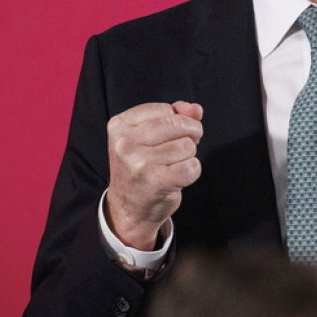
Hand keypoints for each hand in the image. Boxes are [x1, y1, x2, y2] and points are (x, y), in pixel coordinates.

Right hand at [105, 101, 203, 249]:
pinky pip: (191, 166)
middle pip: (178, 124)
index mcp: (120, 125)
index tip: (170, 136)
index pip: (165, 109)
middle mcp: (126, 143)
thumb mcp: (151, 135)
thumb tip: (196, 109)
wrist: (130, 207)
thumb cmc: (142, 166)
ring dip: (188, 156)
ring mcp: (139, 162)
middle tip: (180, 149)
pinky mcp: (155, 181)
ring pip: (187, 145)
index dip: (178, 121)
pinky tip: (178, 177)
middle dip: (189, 135)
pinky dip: (192, 171)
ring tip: (172, 166)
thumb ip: (174, 116)